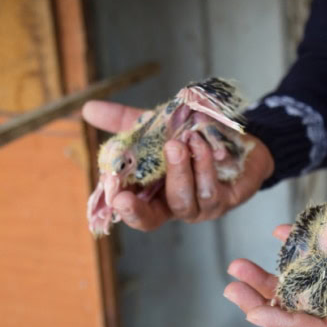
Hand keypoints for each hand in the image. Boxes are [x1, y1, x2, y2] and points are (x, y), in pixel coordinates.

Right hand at [82, 100, 274, 230]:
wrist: (240, 140)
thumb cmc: (194, 140)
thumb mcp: (157, 128)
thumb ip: (124, 122)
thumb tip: (87, 109)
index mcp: (154, 197)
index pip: (134, 214)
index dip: (126, 211)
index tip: (117, 199)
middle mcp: (176, 208)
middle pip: (154, 218)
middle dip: (145, 202)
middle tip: (134, 181)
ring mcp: (202, 208)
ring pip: (185, 200)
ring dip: (181, 170)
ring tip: (181, 141)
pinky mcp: (226, 200)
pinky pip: (210, 189)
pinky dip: (204, 165)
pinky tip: (202, 144)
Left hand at [224, 227, 326, 326]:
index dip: (288, 325)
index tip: (255, 314)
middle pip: (302, 316)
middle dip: (264, 304)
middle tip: (233, 287)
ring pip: (300, 294)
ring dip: (269, 281)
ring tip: (238, 267)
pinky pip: (314, 267)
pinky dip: (295, 252)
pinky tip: (278, 234)